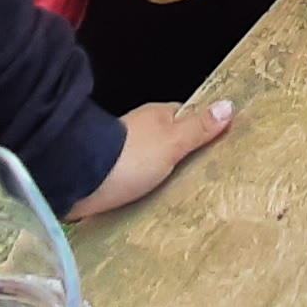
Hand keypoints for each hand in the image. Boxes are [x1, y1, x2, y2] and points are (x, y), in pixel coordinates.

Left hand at [66, 99, 235, 219]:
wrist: (80, 180)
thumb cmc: (128, 157)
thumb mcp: (173, 142)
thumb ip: (198, 128)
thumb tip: (227, 106)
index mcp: (156, 116)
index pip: (186, 116)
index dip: (203, 127)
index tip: (220, 142)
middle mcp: (139, 131)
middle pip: (169, 140)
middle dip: (183, 155)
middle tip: (204, 175)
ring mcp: (123, 154)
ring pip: (152, 161)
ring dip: (162, 174)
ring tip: (181, 192)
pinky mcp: (111, 176)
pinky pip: (136, 180)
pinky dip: (145, 188)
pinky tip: (153, 200)